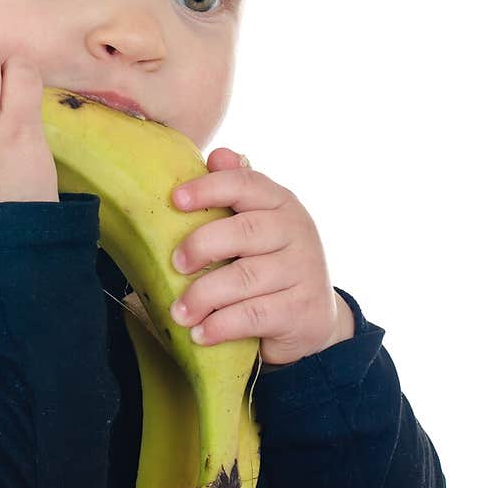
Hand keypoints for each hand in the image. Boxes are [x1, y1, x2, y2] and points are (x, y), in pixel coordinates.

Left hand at [168, 148, 353, 366]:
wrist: (311, 319)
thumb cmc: (268, 264)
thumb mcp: (254, 226)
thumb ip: (235, 192)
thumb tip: (218, 153)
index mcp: (280, 202)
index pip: (246, 184)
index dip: (210, 188)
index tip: (176, 200)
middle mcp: (297, 231)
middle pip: (244, 231)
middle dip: (202, 246)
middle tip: (175, 264)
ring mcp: (303, 271)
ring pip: (245, 278)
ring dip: (203, 296)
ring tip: (179, 312)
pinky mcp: (302, 310)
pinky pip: (254, 315)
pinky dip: (221, 325)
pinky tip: (201, 333)